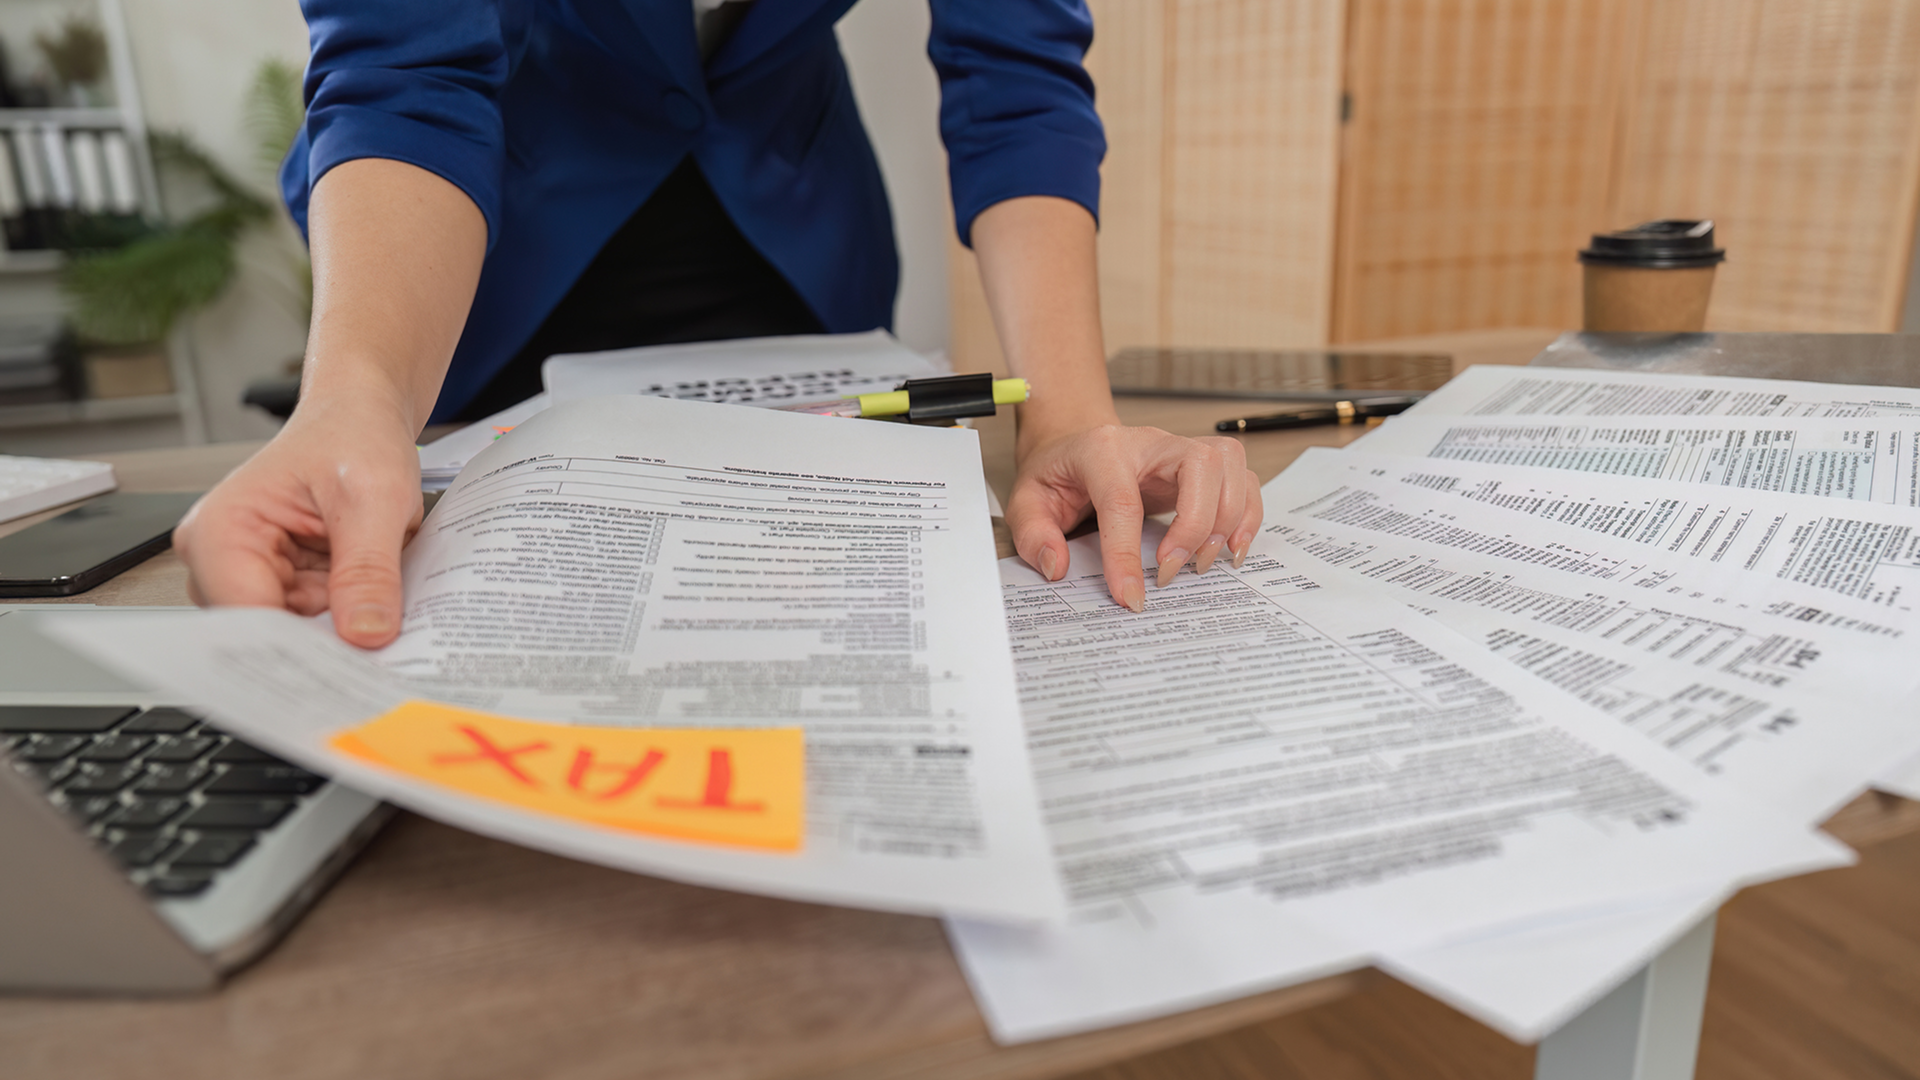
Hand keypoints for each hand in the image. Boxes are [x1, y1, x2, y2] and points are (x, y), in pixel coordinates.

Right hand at [172, 395, 423, 647]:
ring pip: (296, 636)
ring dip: (342, 631)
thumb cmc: (353, 436)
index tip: (348, 672)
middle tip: (382, 652)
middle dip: (327, 644)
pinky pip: (315, 623)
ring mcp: (250, 575)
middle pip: (268, 635)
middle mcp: (221, 558)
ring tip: (384, 611)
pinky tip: (375, 608)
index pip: (247, 617)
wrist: (361, 418)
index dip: (298, 652)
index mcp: (222, 529)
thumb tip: (366, 633)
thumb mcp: (375, 498)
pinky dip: (347, 620)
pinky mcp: (281, 585)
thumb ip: (369, 568)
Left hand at [1006, 425, 1263, 610]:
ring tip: (1202, 564)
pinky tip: (1229, 549)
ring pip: (1229, 465)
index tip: (1130, 597)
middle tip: (1172, 573)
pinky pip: (1243, 479)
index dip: (1127, 554)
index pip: (1122, 499)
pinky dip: (1247, 516)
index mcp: (1102, 449)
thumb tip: (1057, 567)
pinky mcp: (1202, 466)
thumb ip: (1035, 534)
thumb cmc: (1057, 474)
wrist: (1074, 445)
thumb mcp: (1027, 501)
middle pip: (1200, 464)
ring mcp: (1181, 449)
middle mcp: (1150, 442)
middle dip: (1195, 526)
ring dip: (1227, 520)